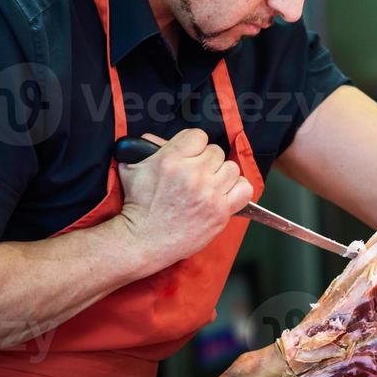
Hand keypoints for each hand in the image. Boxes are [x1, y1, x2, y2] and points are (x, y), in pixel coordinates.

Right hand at [115, 129, 253, 269]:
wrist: (144, 240)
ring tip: (209, 184)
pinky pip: (244, 189)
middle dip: (206, 161)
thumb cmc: (138, 206)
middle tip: (196, 175)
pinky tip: (224, 193)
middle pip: (216, 152)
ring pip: (231, 168)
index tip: (189, 156)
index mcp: (171, 159)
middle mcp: (193, 174)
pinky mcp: (220, 212)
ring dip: (221, 174)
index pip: (198, 136)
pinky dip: (237, 189)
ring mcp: (209, 194)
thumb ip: (146, 147)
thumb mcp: (132, 168)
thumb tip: (160, 140)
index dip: (194, 145)